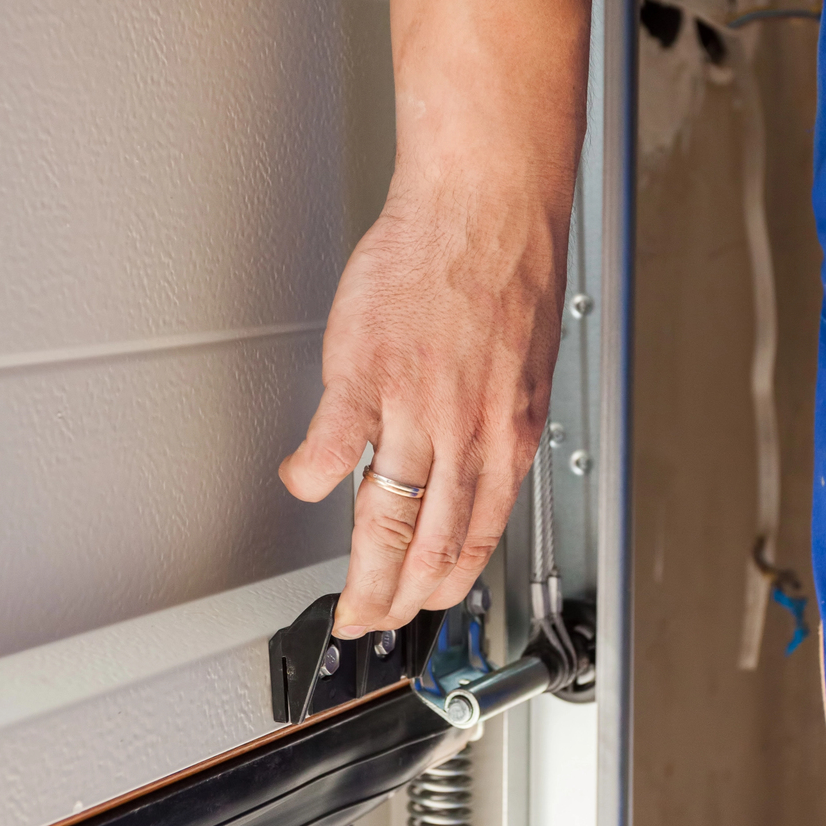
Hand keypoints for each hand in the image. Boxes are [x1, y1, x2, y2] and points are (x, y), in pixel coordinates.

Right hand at [279, 153, 571, 635]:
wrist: (487, 203)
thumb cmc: (506, 267)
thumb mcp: (524, 367)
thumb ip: (495, 423)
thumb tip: (473, 465)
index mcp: (508, 435)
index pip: (475, 536)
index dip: (444, 586)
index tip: (423, 607)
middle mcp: (467, 432)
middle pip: (428, 546)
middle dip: (397, 601)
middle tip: (369, 622)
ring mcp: (416, 406)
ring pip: (384, 516)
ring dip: (361, 571)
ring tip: (343, 598)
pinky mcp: (368, 369)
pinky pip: (333, 442)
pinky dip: (312, 475)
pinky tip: (300, 487)